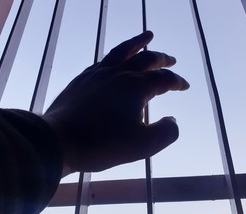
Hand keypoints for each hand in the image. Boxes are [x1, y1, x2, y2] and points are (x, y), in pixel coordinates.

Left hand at [43, 31, 189, 174]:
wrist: (61, 140)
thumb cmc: (104, 144)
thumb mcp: (143, 145)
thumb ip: (166, 132)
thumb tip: (172, 120)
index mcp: (137, 88)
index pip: (164, 79)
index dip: (177, 82)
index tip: (184, 85)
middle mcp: (120, 74)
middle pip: (146, 60)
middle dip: (162, 59)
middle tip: (171, 60)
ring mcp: (99, 73)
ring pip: (123, 51)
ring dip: (138, 43)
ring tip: (147, 36)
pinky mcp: (83, 79)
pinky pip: (104, 60)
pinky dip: (116, 55)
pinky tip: (115, 59)